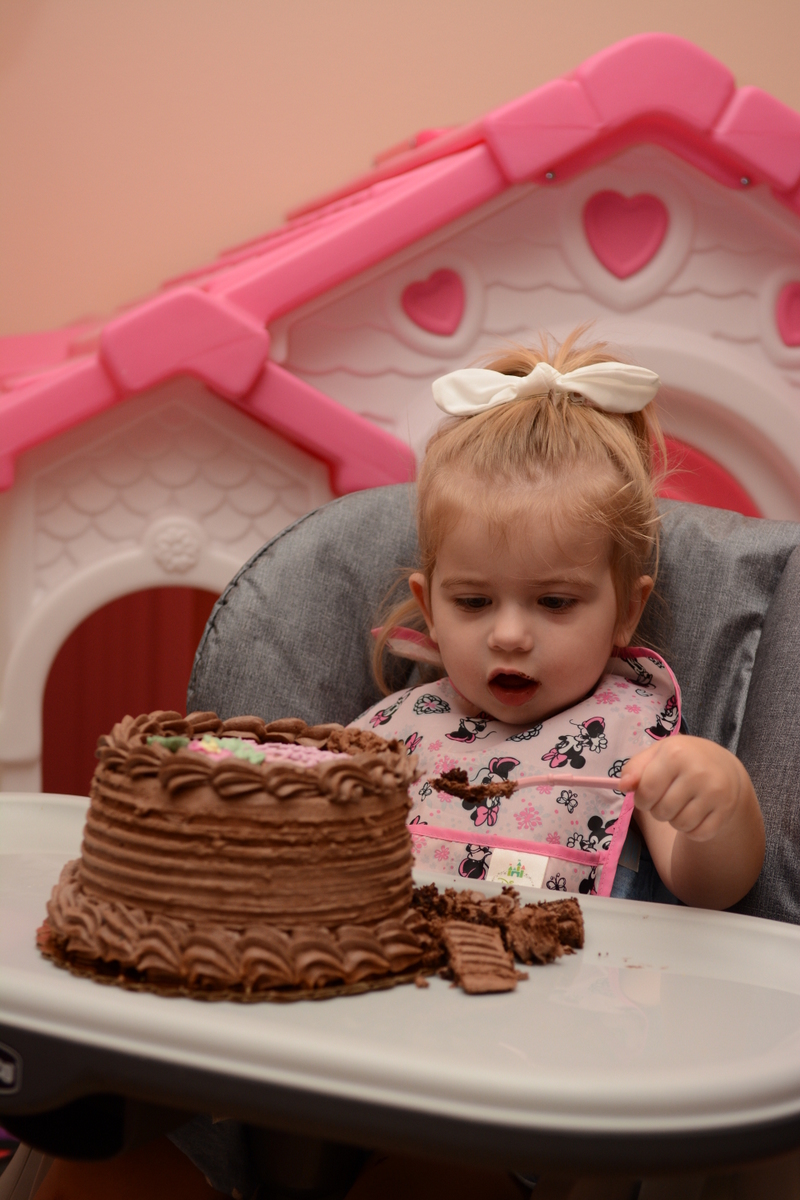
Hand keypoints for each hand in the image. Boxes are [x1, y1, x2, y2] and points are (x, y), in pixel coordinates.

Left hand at [620, 734, 747, 840]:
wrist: (724, 765)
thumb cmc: (682, 759)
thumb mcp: (656, 754)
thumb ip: (634, 768)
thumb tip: (623, 786)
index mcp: (675, 754)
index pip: (646, 792)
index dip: (641, 799)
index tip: (647, 795)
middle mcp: (698, 772)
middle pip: (662, 812)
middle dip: (658, 810)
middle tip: (667, 798)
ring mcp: (715, 792)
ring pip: (680, 825)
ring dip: (675, 820)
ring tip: (681, 805)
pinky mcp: (726, 810)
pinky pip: (699, 834)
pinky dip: (692, 830)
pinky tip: (696, 814)